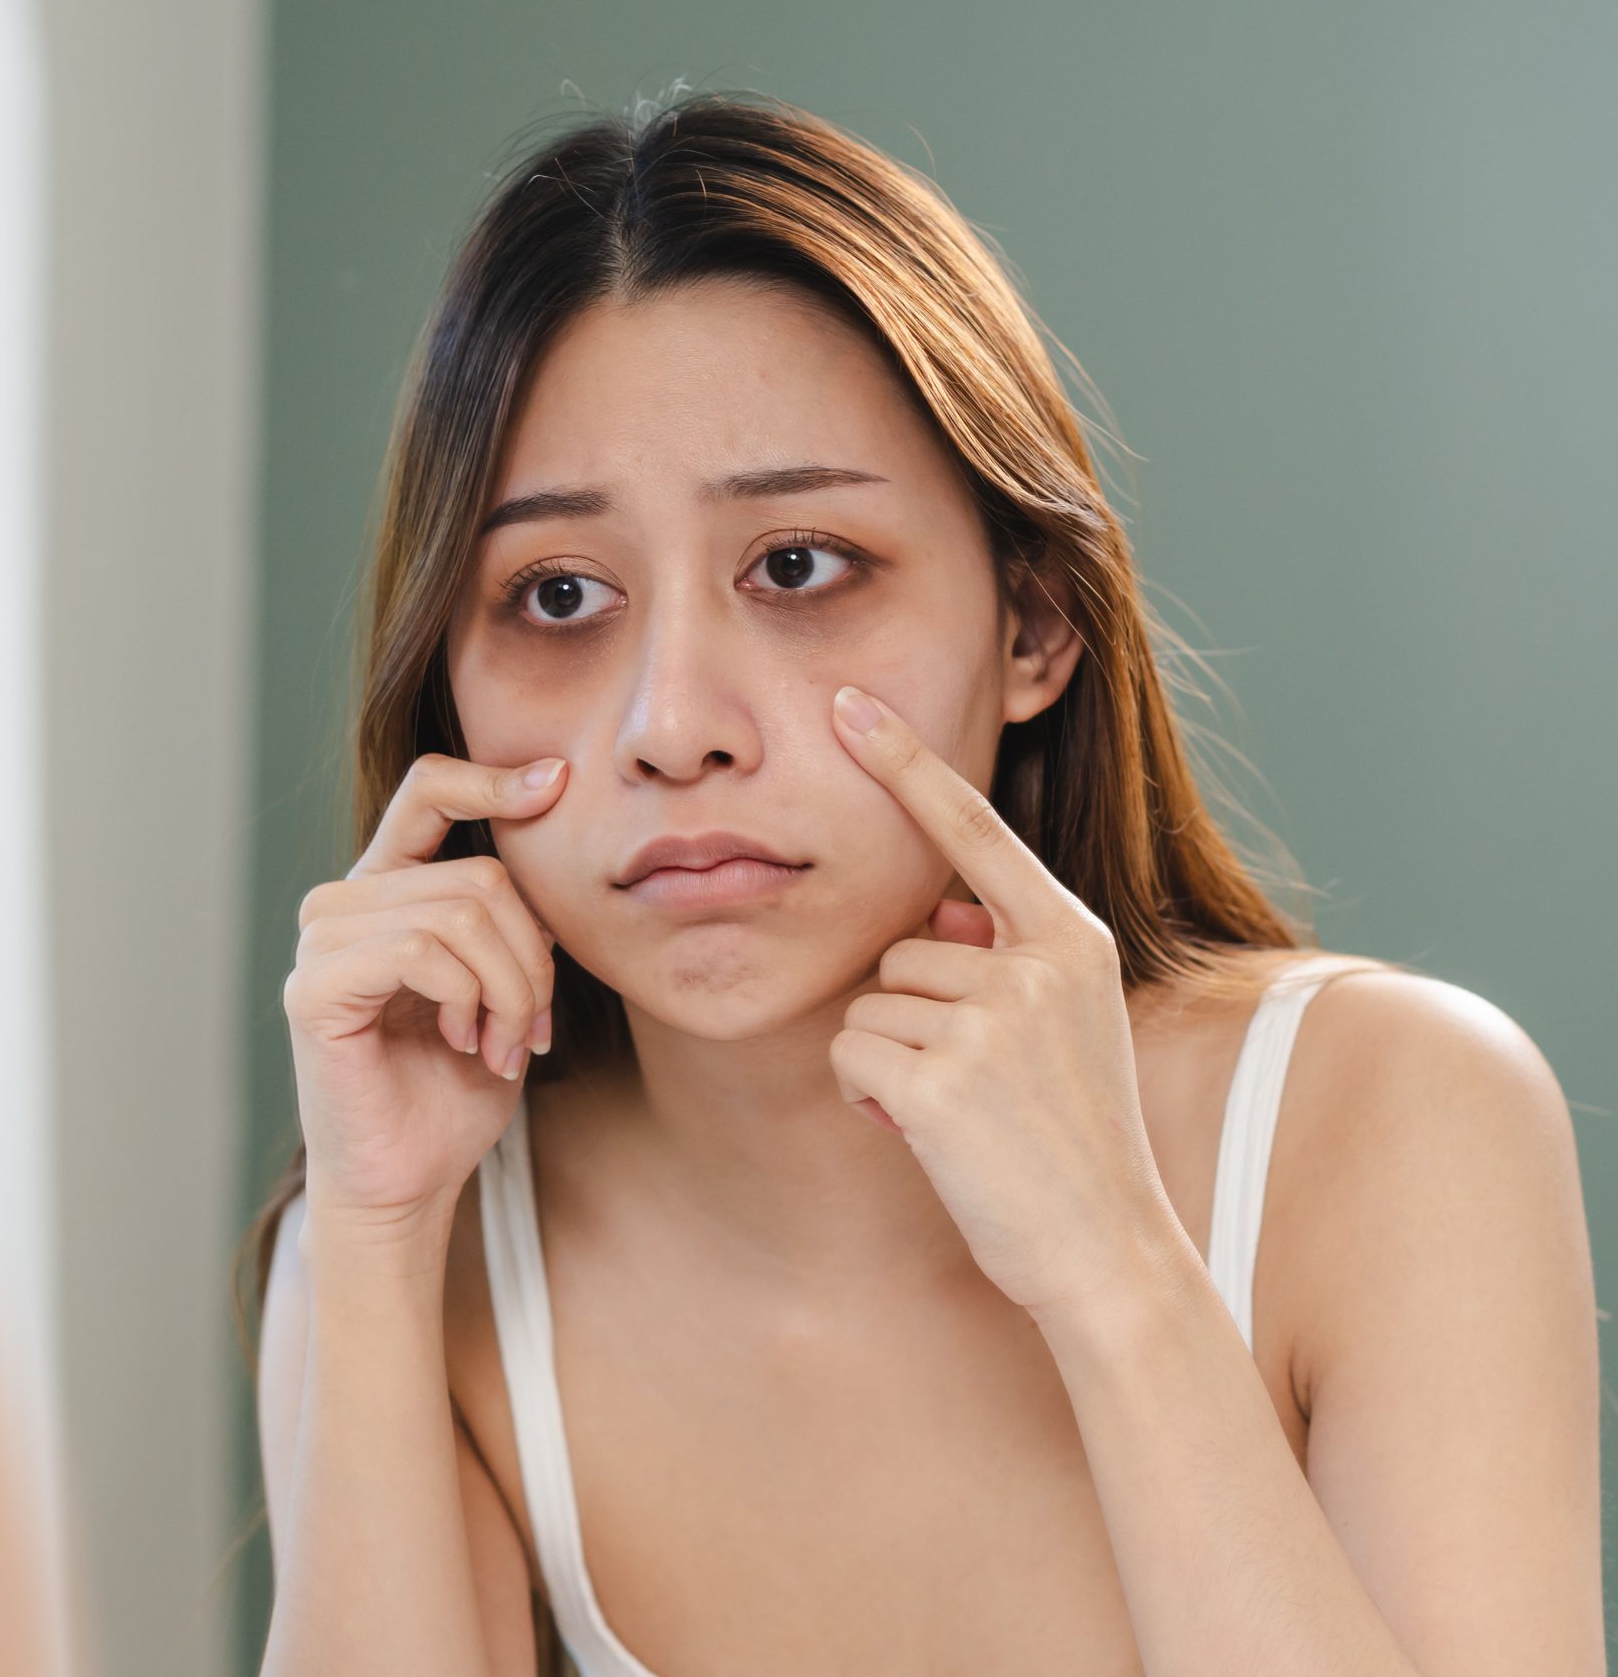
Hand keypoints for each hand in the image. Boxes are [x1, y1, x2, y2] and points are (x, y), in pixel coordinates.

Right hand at [283, 753, 567, 1239]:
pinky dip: (466, 1000)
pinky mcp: (313, 989)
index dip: (492, 778)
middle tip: (533, 1028)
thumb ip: (509, 919)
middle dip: (531, 959)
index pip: (427, 791)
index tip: (558, 783)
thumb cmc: (452, 1087)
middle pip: (479, 876)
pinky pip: (420, 952)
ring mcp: (322, 942)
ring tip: (502, 1044)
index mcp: (387, 889)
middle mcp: (344, 903)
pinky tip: (465, 1042)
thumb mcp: (501, 987)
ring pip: (458, 914)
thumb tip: (552, 823)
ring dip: (508, 990)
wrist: (406, 1181)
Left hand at [826, 684, 1185, 1320]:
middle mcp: (1033, 965)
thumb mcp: (1063, 1024)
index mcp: (1071, 937)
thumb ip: (1003, 955)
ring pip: (869, 1002)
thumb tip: (939, 911)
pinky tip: (925, 1134)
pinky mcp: (938, 1082)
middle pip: (900, 946)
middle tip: (977, 1086)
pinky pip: (851, 1053)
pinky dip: (867, 1096)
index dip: (903, 762)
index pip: (973, 828)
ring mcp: (988, 1023)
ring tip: (961, 1113)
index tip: (846, 703)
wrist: (1107, 1249)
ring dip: (890, 1060)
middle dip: (913, 1015)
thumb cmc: (1072, 1137)